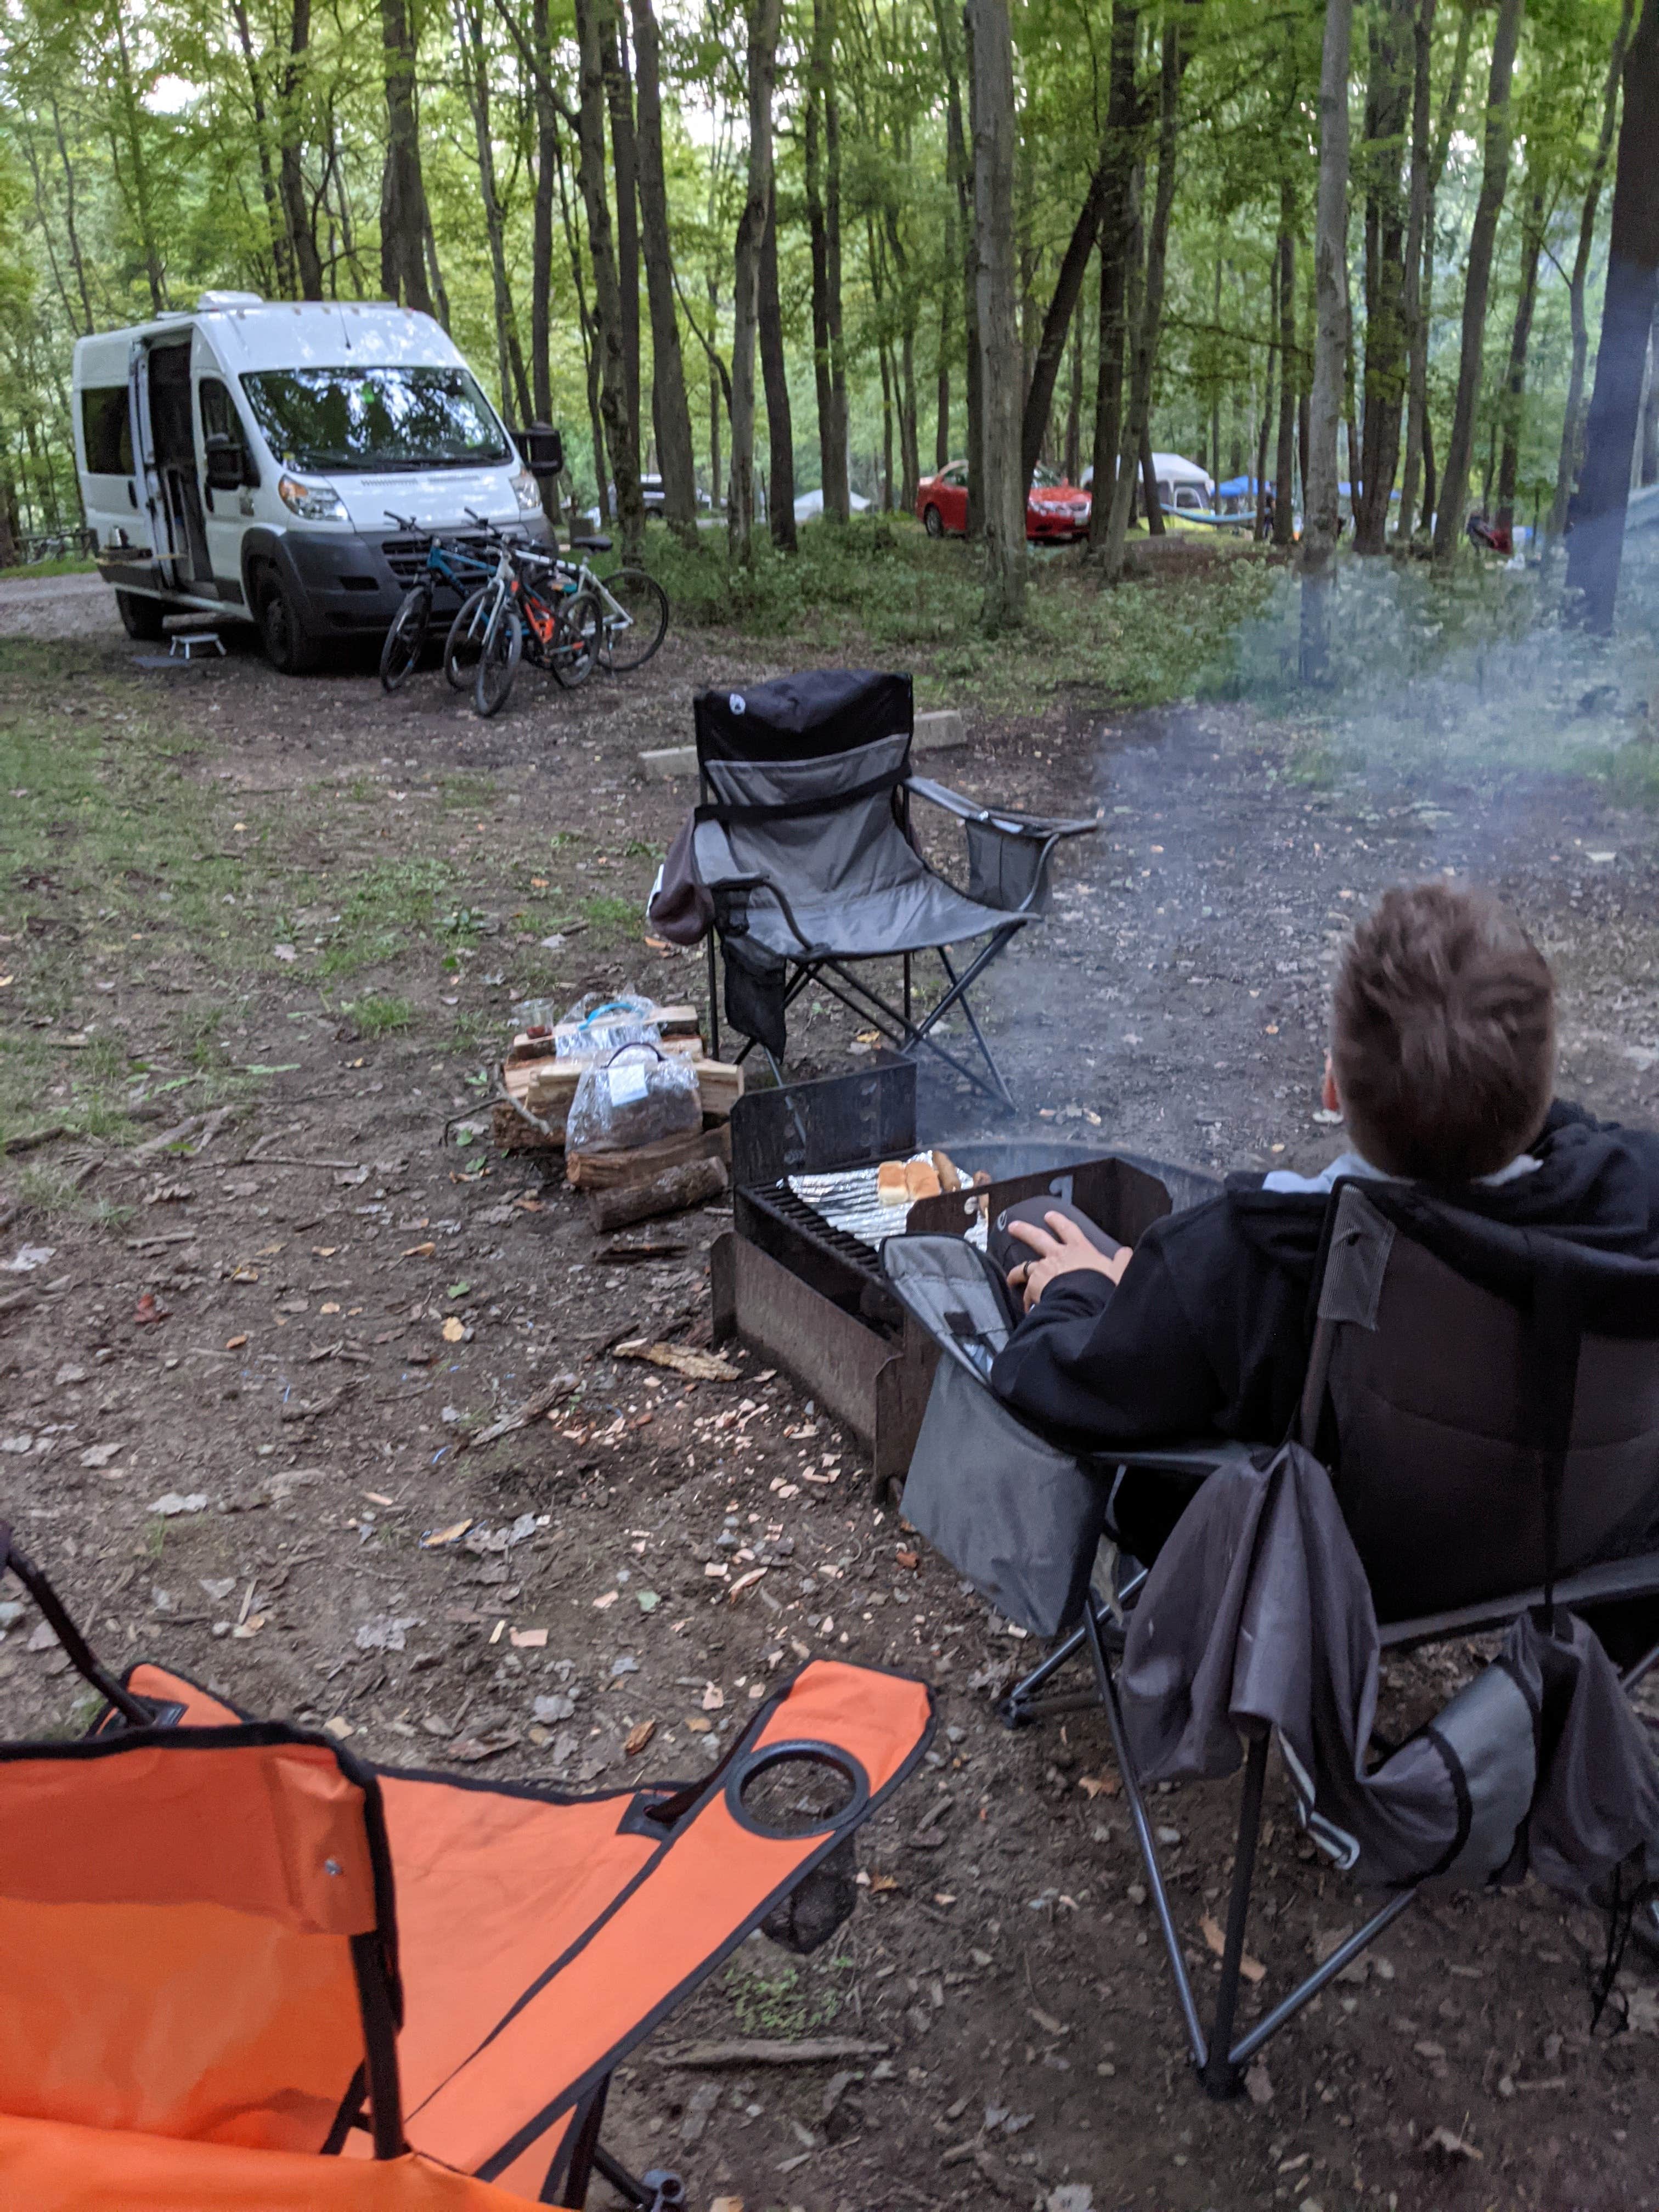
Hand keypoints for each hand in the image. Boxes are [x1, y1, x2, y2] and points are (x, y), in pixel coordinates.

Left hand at [1005, 1211, 1132, 1313]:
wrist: (1086, 1302)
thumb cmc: (1104, 1287)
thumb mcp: (1120, 1272)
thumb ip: (1122, 1262)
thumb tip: (1126, 1252)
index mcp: (1079, 1249)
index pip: (1068, 1229)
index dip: (1058, 1222)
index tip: (1049, 1216)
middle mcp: (1058, 1255)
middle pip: (1037, 1238)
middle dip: (1024, 1231)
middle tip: (1013, 1227)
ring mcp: (1044, 1270)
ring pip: (1024, 1266)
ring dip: (1016, 1271)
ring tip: (1011, 1277)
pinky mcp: (1034, 1286)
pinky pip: (1026, 1292)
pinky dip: (1026, 1299)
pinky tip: (1027, 1307)